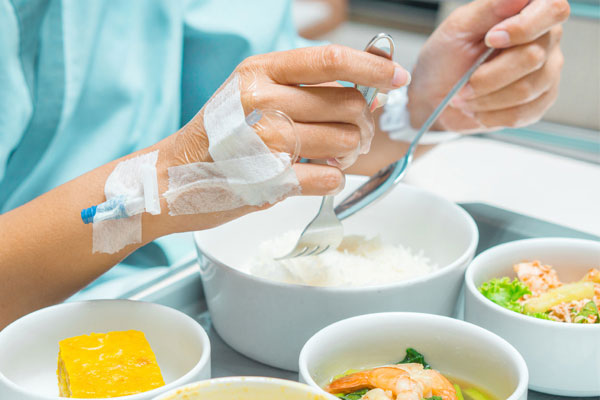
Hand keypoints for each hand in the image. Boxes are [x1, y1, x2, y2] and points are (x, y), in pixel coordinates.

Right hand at [157, 45, 409, 231]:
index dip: (372, 67)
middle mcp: (261, 100)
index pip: (330, 60)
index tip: (397, 76)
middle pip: (349, 104)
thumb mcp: (251, 94)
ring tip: (319, 156)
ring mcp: (264, 141)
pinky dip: (329, 178)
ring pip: (345, 142)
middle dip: (357, 124)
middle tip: (343, 136)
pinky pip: (331, 177)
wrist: (170, 179)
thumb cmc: (217, 138)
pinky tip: (309, 175)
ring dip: (344, 153)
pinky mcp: (269, 180)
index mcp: (259, 72)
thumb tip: (369, 90)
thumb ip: (303, 88)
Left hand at [408, 0, 568, 132]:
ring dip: (486, 97)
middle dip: (489, 75)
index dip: (525, 26)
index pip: (553, 9)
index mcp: (528, 13)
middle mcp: (545, 40)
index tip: (491, 39)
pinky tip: (477, 108)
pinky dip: (491, 114)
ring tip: (466, 96)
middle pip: (533, 57)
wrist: (435, 96)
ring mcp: (547, 72)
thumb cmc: (446, 58)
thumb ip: (490, 8)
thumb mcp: (458, 28)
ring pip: (526, 89)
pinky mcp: (540, 102)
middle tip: (464, 82)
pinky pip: (523, 112)